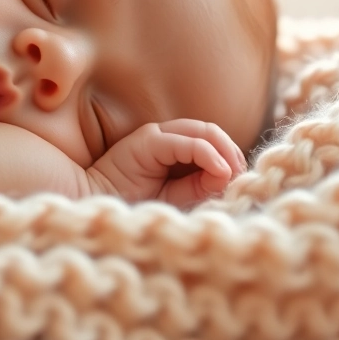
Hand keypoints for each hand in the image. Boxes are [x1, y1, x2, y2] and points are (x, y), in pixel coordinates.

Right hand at [84, 119, 245, 207]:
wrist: (95, 208)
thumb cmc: (131, 206)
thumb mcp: (177, 199)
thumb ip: (201, 187)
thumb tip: (231, 175)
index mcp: (173, 151)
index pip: (213, 143)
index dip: (231, 158)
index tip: (243, 182)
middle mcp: (166, 138)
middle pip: (212, 133)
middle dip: (233, 153)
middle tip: (244, 177)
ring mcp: (156, 136)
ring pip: (204, 132)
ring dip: (226, 152)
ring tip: (234, 174)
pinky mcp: (147, 141)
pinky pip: (186, 143)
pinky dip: (208, 155)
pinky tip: (221, 172)